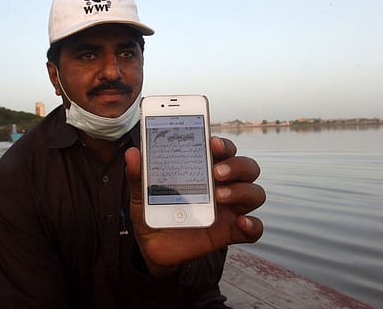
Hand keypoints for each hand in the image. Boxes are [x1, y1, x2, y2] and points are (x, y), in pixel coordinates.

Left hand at [125, 137, 264, 274]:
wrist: (153, 246)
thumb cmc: (153, 211)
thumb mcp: (142, 194)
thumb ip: (139, 175)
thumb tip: (133, 153)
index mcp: (204, 168)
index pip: (222, 150)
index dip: (222, 144)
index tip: (212, 142)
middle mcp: (222, 184)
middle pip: (246, 167)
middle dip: (235, 165)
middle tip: (215, 172)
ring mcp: (229, 208)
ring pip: (254, 192)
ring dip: (242, 191)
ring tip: (218, 196)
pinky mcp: (231, 232)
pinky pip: (254, 229)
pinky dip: (254, 225)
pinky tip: (243, 223)